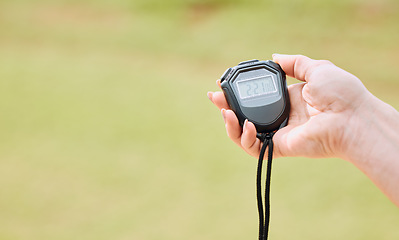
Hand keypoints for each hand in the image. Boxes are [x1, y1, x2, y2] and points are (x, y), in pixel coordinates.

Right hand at [208, 54, 371, 158]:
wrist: (351, 117)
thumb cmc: (340, 93)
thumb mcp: (316, 68)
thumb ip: (294, 63)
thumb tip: (274, 57)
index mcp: (287, 99)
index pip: (255, 96)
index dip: (238, 91)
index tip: (223, 83)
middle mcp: (280, 116)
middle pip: (244, 115)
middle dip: (226, 107)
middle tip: (214, 98)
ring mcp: (279, 132)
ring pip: (244, 133)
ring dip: (229, 124)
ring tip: (224, 112)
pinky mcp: (279, 147)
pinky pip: (254, 148)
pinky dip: (245, 137)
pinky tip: (246, 124)